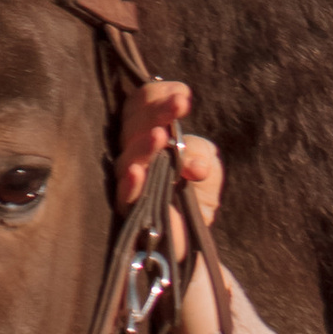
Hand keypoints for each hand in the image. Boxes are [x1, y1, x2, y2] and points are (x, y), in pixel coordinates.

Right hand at [117, 79, 203, 207]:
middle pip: (133, 123)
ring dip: (145, 145)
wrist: (194, 237)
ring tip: (162, 137)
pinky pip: (125, 194)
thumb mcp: (207, 166)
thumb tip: (193, 162)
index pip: (142, 105)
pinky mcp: (130, 210)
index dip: (159, 96)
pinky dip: (131, 182)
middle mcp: (133, 152)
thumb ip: (201, 153)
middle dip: (157, 110)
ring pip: (128, 158)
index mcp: (147, 134)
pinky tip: (139, 172)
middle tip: (180, 105)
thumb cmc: (196, 195)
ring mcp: (129, 181)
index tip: (183, 97)